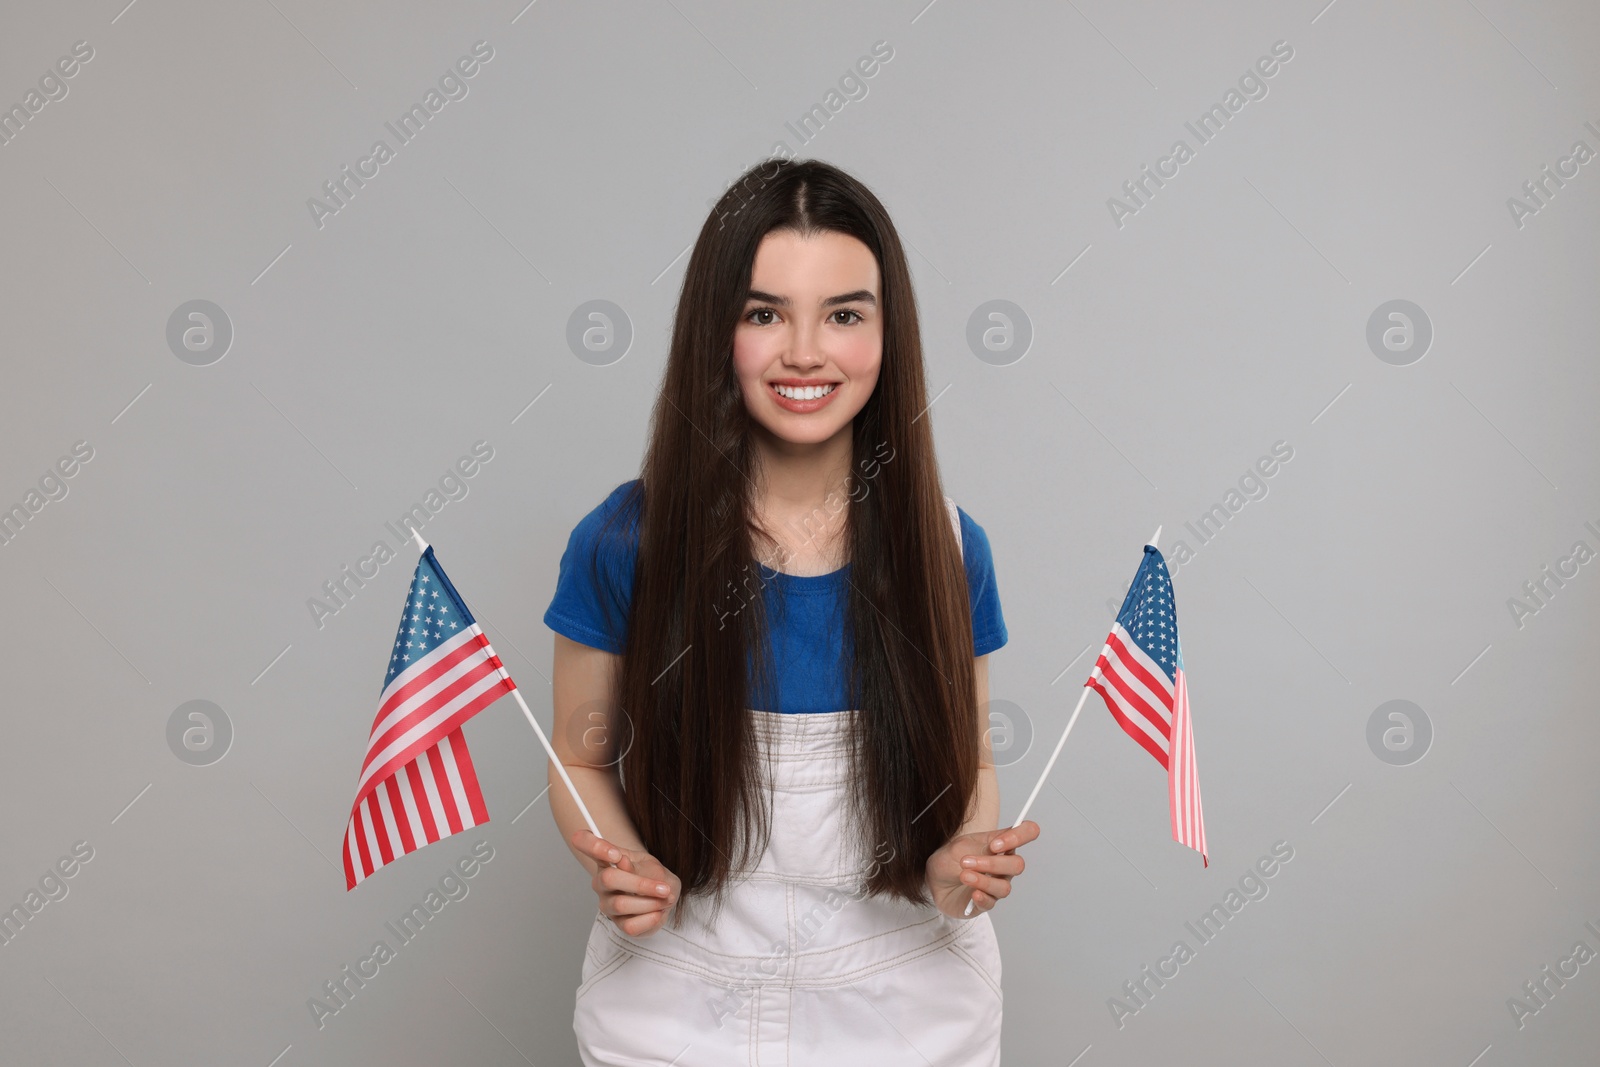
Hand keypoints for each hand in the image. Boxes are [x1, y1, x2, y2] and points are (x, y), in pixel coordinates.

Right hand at [572, 829, 680, 936]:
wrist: (664, 895)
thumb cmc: (653, 875)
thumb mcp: (650, 865)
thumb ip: (637, 866)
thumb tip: (622, 863)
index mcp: (606, 859)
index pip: (584, 842)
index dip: (594, 846)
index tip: (616, 854)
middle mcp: (601, 881)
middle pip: (608, 878)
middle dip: (640, 884)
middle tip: (664, 888)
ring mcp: (607, 903)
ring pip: (621, 904)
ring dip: (650, 903)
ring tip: (665, 899)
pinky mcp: (617, 923)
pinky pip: (629, 926)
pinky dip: (649, 919)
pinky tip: (658, 912)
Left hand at [924, 821, 1039, 918]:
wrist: (932, 880)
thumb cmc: (949, 860)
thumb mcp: (959, 846)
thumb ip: (979, 846)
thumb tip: (996, 849)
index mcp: (1001, 844)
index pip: (1026, 832)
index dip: (1019, 836)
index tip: (996, 845)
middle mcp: (1003, 865)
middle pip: (1017, 865)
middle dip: (992, 863)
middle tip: (966, 862)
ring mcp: (996, 885)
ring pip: (1004, 887)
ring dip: (983, 881)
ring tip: (963, 876)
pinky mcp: (985, 903)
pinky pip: (991, 903)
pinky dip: (982, 898)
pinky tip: (973, 893)